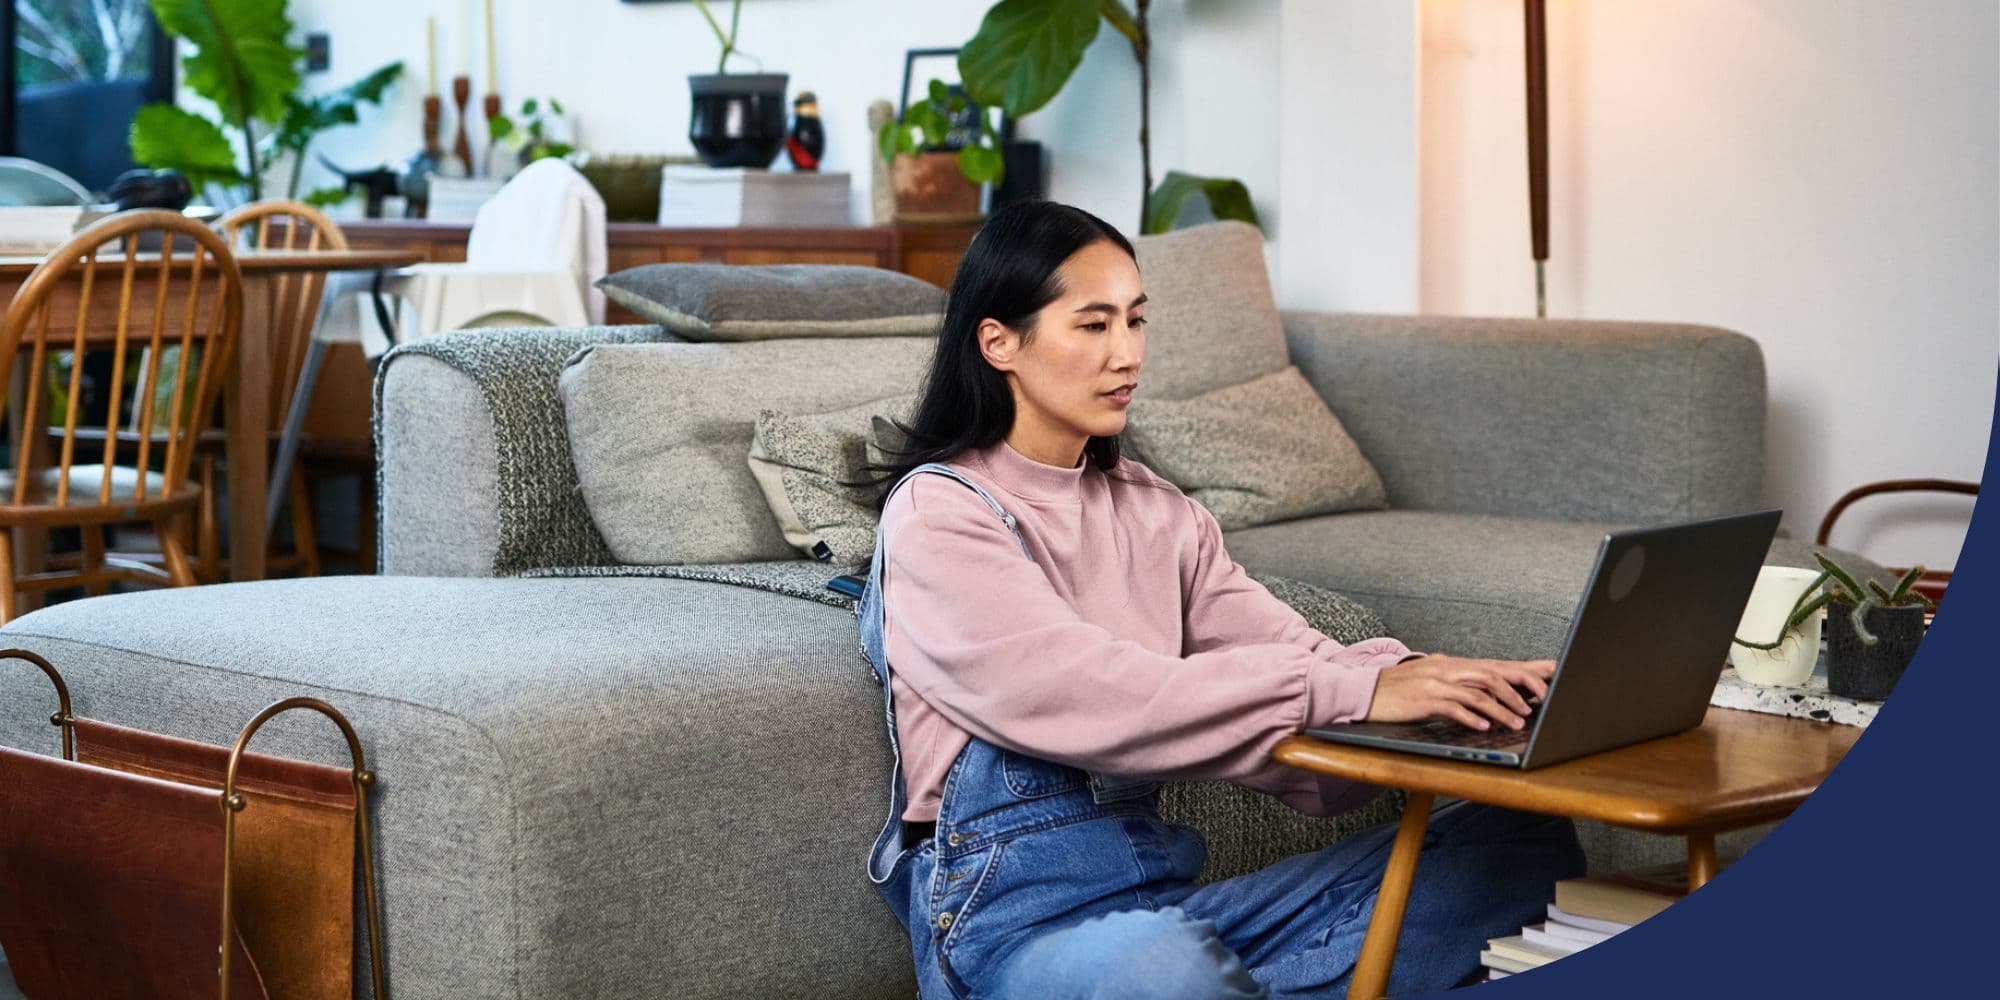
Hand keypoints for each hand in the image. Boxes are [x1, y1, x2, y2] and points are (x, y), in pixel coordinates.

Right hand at [1364, 654, 1556, 730]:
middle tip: (1539, 703)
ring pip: (1476, 692)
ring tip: (1517, 722)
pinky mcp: (1423, 699)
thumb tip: (1487, 695)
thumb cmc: (1398, 690)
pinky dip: (1471, 717)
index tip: (1548, 679)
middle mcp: (1446, 669)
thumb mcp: (1431, 680)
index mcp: (1451, 664)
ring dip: (1500, 708)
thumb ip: (1457, 684)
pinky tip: (1483, 727)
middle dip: (1519, 688)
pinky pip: (1453, 707)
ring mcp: (1435, 683)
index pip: (1494, 665)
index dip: (1523, 672)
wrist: (1363, 691)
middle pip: (1491, 674)